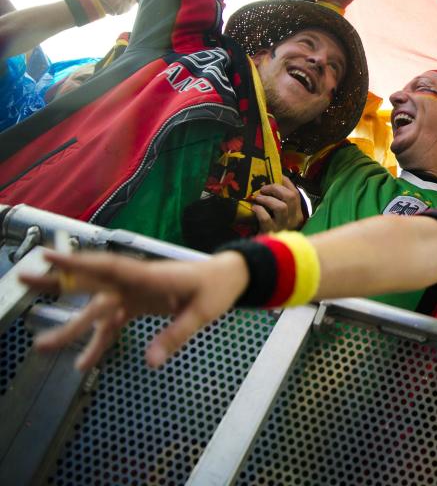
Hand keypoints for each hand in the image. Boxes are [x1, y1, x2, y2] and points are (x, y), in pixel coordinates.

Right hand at [19, 250, 247, 369]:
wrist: (229, 279)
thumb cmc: (217, 288)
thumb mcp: (203, 312)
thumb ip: (176, 335)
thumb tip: (151, 361)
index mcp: (149, 276)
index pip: (109, 267)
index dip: (78, 262)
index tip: (49, 257)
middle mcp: (135, 282)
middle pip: (92, 284)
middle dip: (58, 283)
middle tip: (24, 279)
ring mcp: (134, 293)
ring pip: (96, 308)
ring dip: (73, 326)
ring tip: (42, 345)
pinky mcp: (138, 304)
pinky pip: (112, 324)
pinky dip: (99, 343)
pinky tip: (82, 364)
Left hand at [251, 176, 304, 231]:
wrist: (267, 251)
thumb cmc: (272, 230)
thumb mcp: (281, 218)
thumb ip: (280, 203)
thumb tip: (273, 182)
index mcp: (297, 215)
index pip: (296, 194)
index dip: (286, 183)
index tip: (277, 176)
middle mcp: (293, 221)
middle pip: (291, 198)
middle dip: (276, 189)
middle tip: (264, 189)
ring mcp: (283, 227)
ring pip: (281, 207)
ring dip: (268, 199)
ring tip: (258, 198)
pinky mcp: (271, 233)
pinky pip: (266, 218)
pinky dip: (259, 210)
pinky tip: (254, 208)